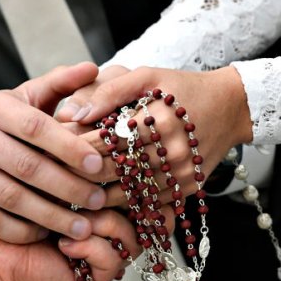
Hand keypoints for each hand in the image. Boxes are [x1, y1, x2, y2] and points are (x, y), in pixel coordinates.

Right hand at [0, 63, 108, 243]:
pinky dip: (26, 230)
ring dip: (52, 215)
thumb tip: (92, 69)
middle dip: (67, 185)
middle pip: (25, 165)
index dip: (67, 146)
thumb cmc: (8, 120)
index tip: (97, 164)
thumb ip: (62, 83)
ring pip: (12, 197)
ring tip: (84, 226)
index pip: (34, 126)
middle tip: (98, 200)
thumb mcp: (30, 97)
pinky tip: (51, 233)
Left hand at [59, 66, 252, 200]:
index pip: (103, 140)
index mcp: (156, 119)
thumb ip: (106, 91)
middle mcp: (171, 150)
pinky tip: (101, 201)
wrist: (230, 108)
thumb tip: (69, 113)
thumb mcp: (145, 76)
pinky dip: (123, 203)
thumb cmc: (181, 88)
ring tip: (69, 193)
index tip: (50, 149)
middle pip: (112, 170)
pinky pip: (149, 203)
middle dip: (79, 174)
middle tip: (51, 177)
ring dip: (97, 196)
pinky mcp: (188, 189)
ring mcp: (181, 173)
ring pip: (128, 193)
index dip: (73, 146)